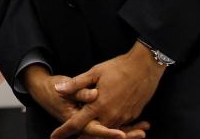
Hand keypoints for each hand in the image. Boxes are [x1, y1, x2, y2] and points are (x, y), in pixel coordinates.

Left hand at [50, 41, 164, 138]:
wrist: (145, 67)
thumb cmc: (118, 68)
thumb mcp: (94, 72)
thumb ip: (76, 84)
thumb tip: (57, 89)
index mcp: (98, 105)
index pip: (77, 123)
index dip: (64, 130)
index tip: (54, 136)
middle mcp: (111, 115)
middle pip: (92, 132)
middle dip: (81, 135)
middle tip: (71, 137)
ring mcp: (123, 117)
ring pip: (106, 131)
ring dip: (98, 133)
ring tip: (85, 134)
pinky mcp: (132, 116)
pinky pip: (119, 127)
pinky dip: (112, 129)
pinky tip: (109, 127)